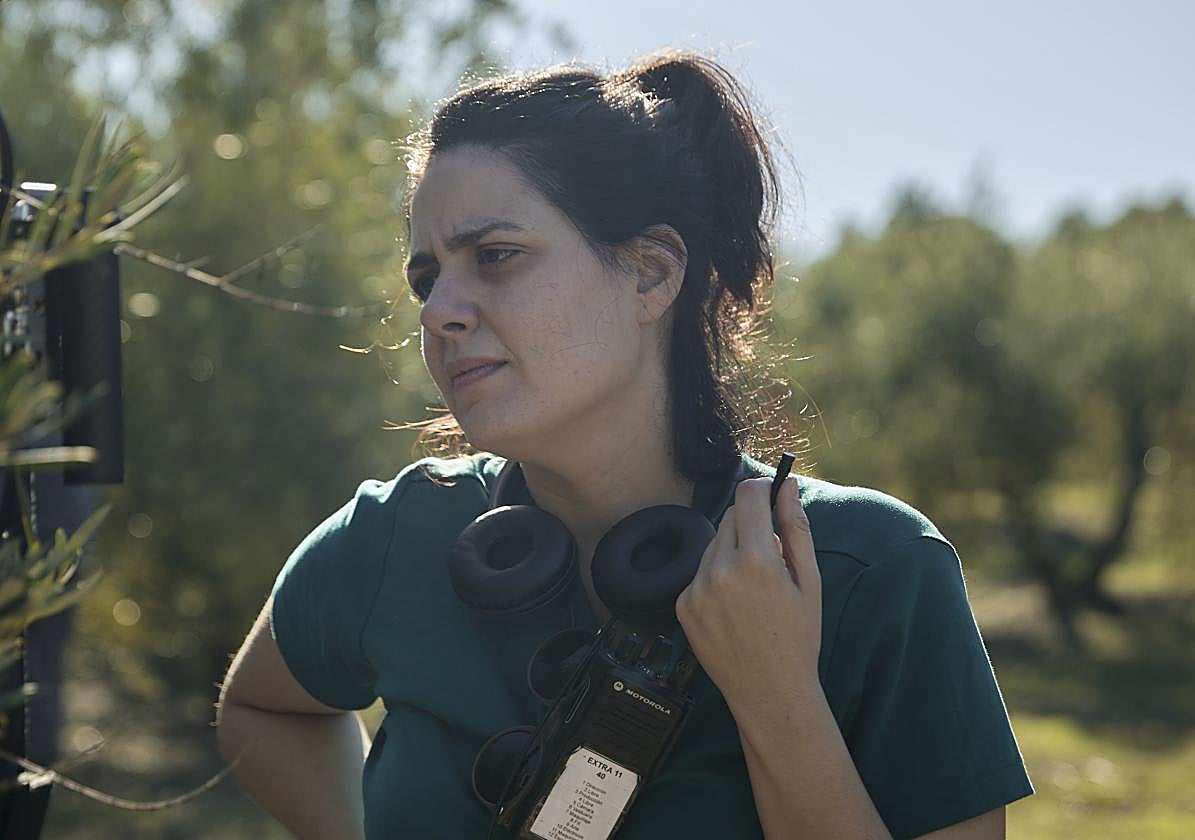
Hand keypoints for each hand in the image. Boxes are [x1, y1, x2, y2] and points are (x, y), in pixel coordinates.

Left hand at [675, 475, 821, 709]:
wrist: (770, 691)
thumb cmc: (797, 638)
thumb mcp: (808, 581)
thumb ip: (796, 527)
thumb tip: (787, 486)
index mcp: (756, 560)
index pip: (748, 496)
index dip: (761, 489)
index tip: (770, 494)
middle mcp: (720, 570)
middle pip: (731, 517)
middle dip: (751, 525)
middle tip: (771, 556)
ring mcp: (696, 588)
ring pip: (714, 545)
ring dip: (733, 552)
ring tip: (754, 590)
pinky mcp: (683, 605)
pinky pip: (700, 573)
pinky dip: (716, 578)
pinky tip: (735, 606)